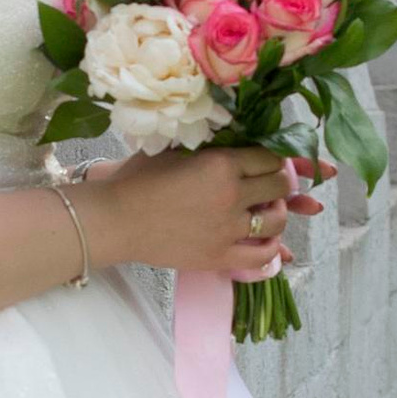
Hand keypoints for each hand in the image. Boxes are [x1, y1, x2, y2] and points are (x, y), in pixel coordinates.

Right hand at [80, 146, 327, 280]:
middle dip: (278, 184)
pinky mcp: (220, 256)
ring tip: (264, 213)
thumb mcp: (176, 148)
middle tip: (267, 187)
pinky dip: (271, 251)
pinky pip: (262, 257)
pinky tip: (265, 243)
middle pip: (279, 186)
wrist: (116, 219)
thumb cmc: (138, 179)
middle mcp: (232, 194)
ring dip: (276, 215)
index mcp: (222, 162)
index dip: (272, 159)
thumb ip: (210, 145)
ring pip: (276, 222)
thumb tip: (236, 140)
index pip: (270, 156)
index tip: (266, 163)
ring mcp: (228, 228)